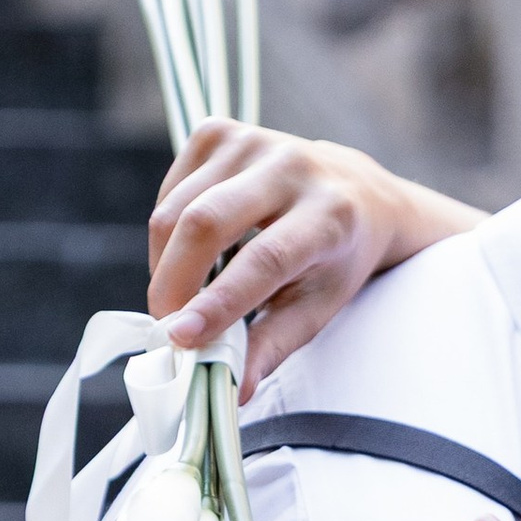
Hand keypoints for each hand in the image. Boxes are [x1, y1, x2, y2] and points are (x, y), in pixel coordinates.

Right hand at [147, 121, 485, 392]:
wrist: (355, 189)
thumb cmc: (335, 258)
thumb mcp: (319, 306)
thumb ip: (273, 346)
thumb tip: (231, 390)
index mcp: (330, 215)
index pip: (264, 259)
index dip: (218, 301)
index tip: (179, 340)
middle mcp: (292, 166)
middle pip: (206, 222)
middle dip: (173, 283)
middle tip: (167, 329)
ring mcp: (252, 140)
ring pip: (176, 210)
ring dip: (165, 265)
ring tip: (184, 296)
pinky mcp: (219, 130)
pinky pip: (170, 191)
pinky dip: (167, 234)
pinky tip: (193, 251)